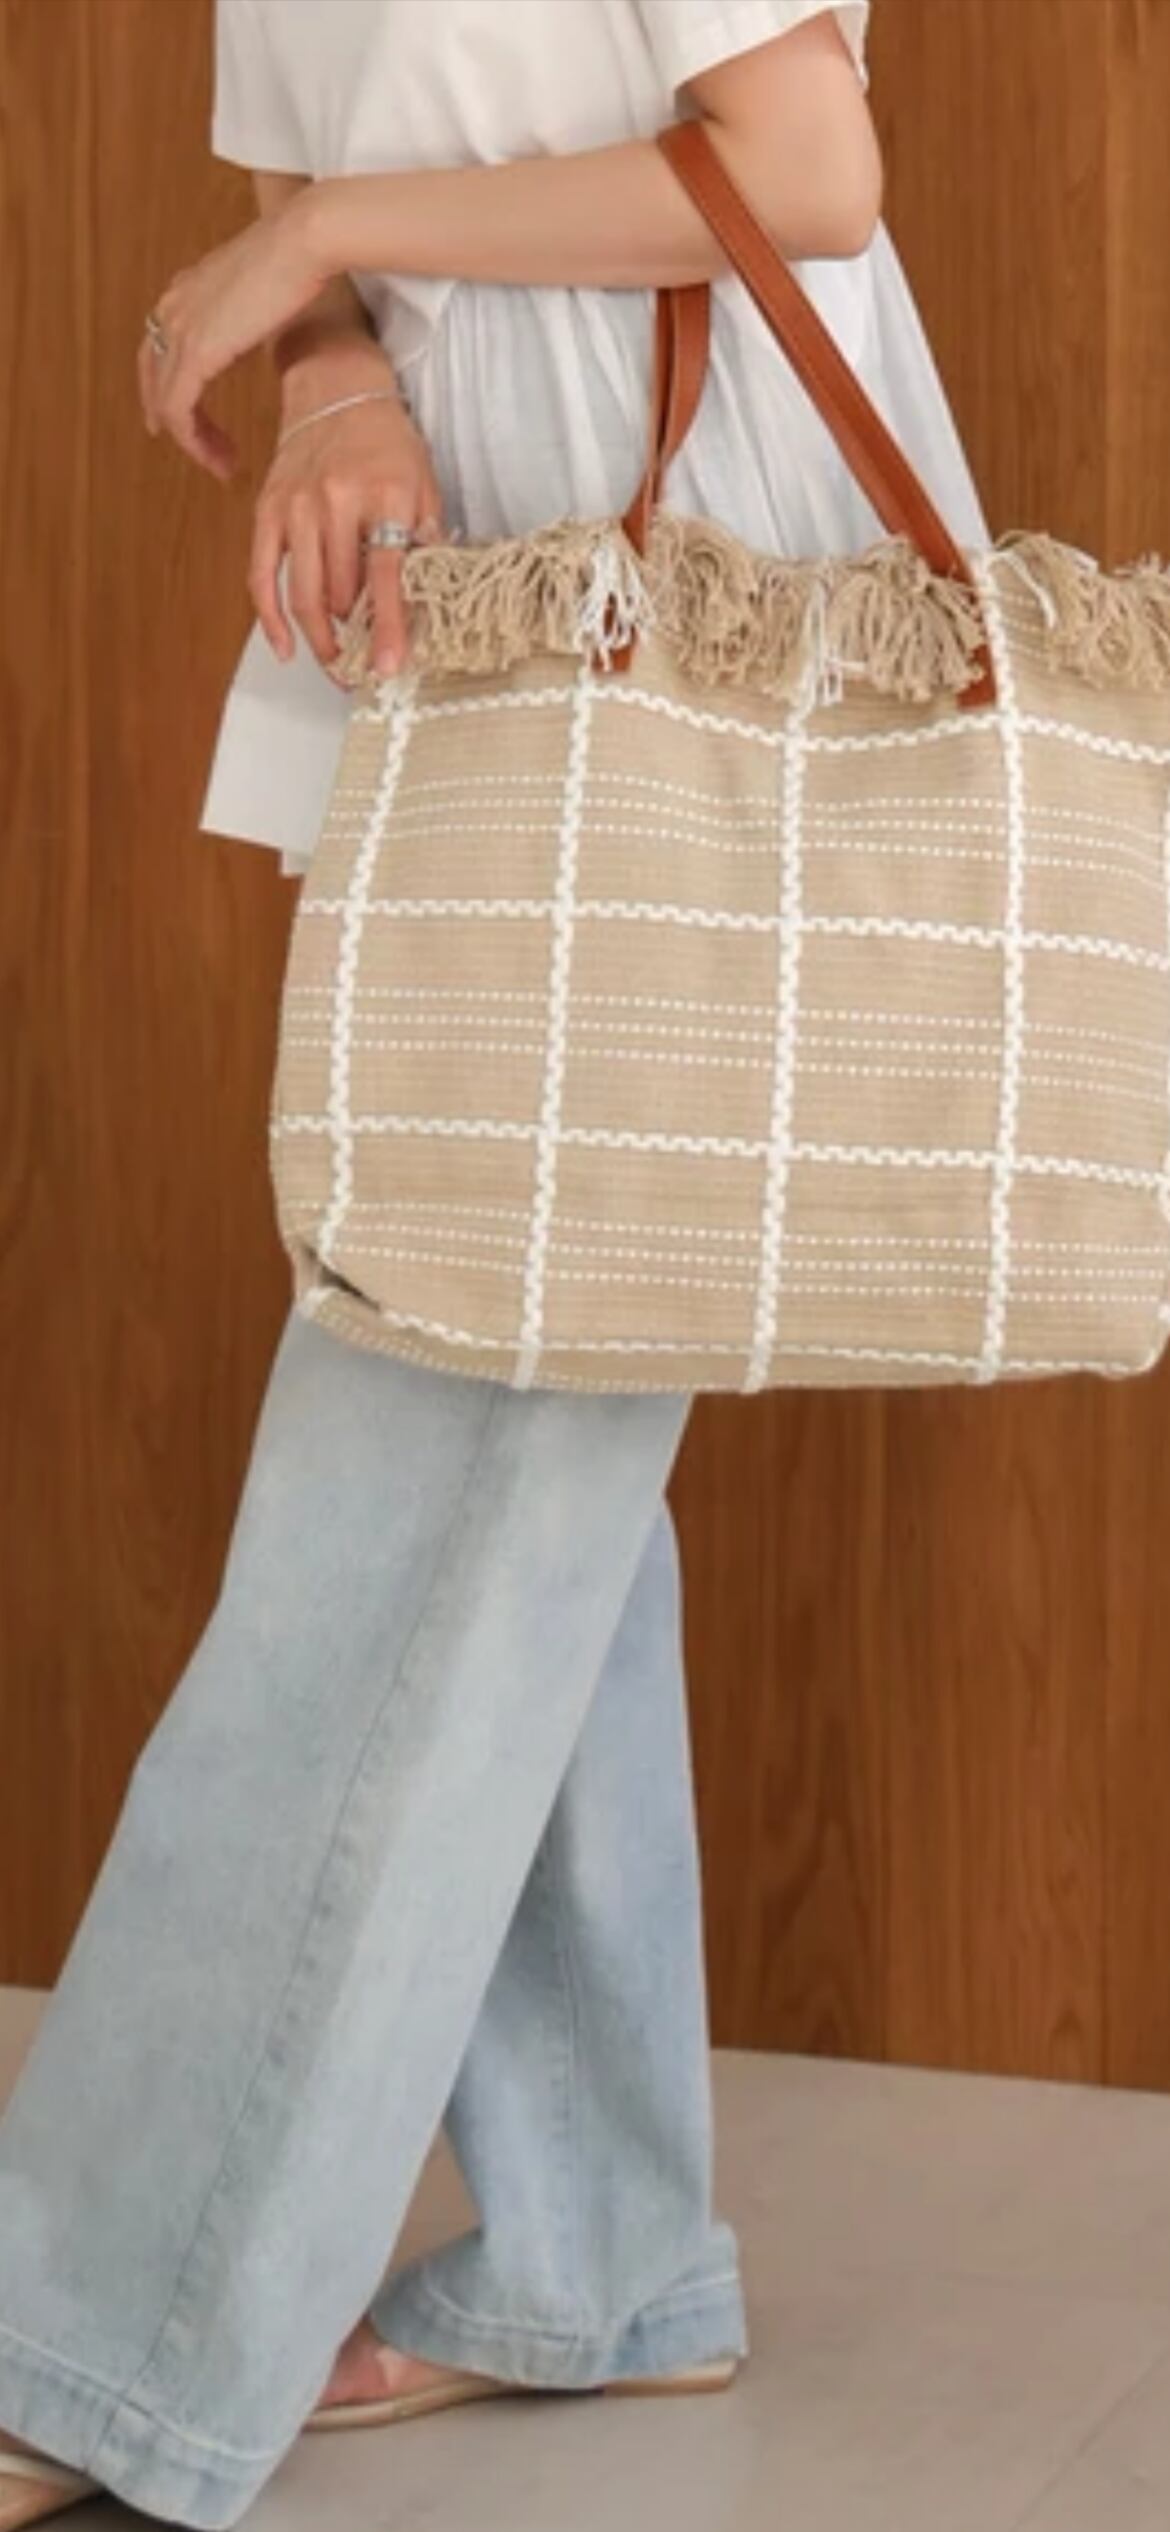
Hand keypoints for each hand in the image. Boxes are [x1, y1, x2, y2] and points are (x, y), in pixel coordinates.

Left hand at [138, 196, 327, 479]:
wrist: (304, 241)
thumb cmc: (301, 257)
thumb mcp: (265, 287)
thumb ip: (251, 310)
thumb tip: (266, 325)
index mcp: (187, 289)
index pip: (159, 346)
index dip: (165, 386)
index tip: (187, 418)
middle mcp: (174, 307)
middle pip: (152, 375)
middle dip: (172, 418)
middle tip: (198, 450)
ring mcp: (180, 329)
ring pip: (166, 401)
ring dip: (193, 441)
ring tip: (220, 463)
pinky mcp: (195, 353)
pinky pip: (179, 410)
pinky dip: (195, 441)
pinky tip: (218, 457)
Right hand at [251, 390, 444, 678]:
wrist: (335, 388)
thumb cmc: (385, 440)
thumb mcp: (423, 484)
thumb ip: (426, 540)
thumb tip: (430, 601)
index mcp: (383, 495)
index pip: (384, 576)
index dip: (386, 627)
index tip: (386, 666)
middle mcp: (334, 502)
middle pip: (342, 593)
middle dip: (356, 637)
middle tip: (368, 663)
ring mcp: (296, 508)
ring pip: (305, 595)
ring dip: (321, 641)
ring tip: (338, 667)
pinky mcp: (268, 512)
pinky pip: (262, 577)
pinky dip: (272, 620)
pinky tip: (287, 648)